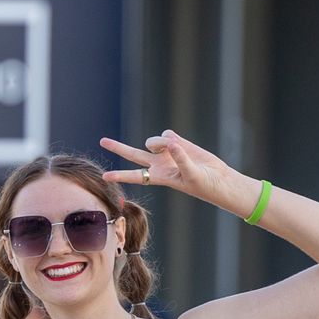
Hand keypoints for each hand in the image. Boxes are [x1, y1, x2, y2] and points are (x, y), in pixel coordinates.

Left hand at [100, 130, 255, 215]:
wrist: (216, 179)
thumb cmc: (203, 184)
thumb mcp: (191, 175)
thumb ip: (180, 159)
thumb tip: (170, 143)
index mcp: (157, 177)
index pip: (134, 175)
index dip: (120, 176)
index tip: (104, 177)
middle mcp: (157, 164)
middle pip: (132, 154)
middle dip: (118, 147)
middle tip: (102, 141)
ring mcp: (165, 153)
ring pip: (154, 140)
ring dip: (163, 142)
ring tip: (177, 150)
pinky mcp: (176, 142)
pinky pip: (168, 134)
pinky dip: (173, 139)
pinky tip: (181, 147)